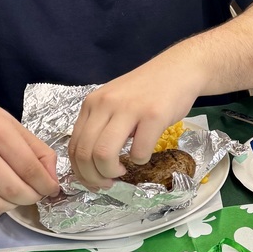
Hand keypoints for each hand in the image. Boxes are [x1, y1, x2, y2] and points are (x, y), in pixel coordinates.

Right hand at [0, 99, 58, 215]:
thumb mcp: (13, 124)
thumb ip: (37, 150)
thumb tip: (52, 178)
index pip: (29, 168)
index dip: (45, 184)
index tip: (51, 188)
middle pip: (11, 190)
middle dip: (31, 197)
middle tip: (35, 194)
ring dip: (11, 205)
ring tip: (15, 194)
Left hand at [68, 57, 202, 188]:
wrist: (179, 69)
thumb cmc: (147, 89)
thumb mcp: (114, 101)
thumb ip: (100, 124)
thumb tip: (91, 163)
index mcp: (92, 103)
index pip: (74, 146)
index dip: (80, 172)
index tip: (93, 180)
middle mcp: (106, 104)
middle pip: (85, 153)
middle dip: (94, 177)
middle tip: (107, 182)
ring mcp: (130, 109)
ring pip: (104, 154)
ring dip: (111, 173)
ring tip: (122, 171)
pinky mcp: (154, 115)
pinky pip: (138, 152)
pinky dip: (139, 161)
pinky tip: (144, 154)